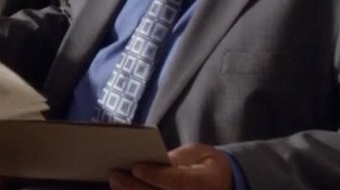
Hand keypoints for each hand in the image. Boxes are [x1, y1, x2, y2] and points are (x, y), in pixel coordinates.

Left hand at [108, 143, 234, 189]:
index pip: (177, 182)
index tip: (135, 167)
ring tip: (115, 183)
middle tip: (114, 175)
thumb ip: (175, 158)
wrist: (224, 184)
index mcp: (205, 183)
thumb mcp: (197, 153)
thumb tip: (151, 162)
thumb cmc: (207, 165)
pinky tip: (124, 189)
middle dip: (135, 187)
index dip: (155, 175)